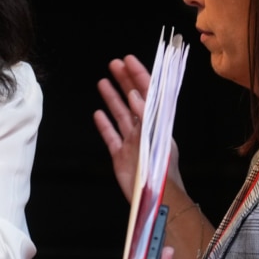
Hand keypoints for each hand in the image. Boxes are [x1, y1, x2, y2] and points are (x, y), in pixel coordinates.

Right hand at [93, 55, 182, 201]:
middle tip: (114, 63)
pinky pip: (111, 137)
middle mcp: (144, 129)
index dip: (139, 75)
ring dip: (112, 98)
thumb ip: (145, 115)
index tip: (129, 59)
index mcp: (157, 122)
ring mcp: (131, 142)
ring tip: (102, 81)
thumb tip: (135, 94)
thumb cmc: (161, 168)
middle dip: (124, 81)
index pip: (148, 93)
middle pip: (133, 99)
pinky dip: (104, 125)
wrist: (156, 198)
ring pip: (120, 115)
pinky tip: (97, 114)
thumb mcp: (154, 137)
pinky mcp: (120, 156)